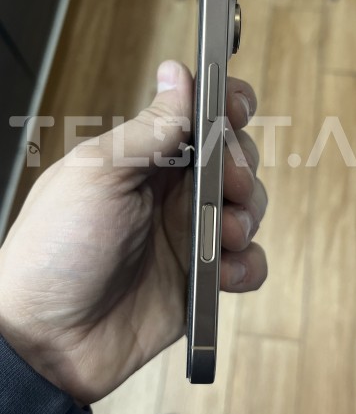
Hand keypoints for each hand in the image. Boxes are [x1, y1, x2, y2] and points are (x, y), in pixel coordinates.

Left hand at [0, 61, 266, 403]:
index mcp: (145, 158)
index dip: (227, 104)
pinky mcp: (202, 280)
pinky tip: (223, 275)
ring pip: (248, 207)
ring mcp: (189, 235)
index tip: (238, 109)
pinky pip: (247, 263)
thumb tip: (178, 72)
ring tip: (221, 237)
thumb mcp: (99, 176)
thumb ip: (149, 129)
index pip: (199, 114)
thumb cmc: (57, 249)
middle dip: (241, 167)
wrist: (49, 341)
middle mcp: (172, 191)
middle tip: (227, 186)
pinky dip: (246, 266)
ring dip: (246, 216)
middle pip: (235, 158)